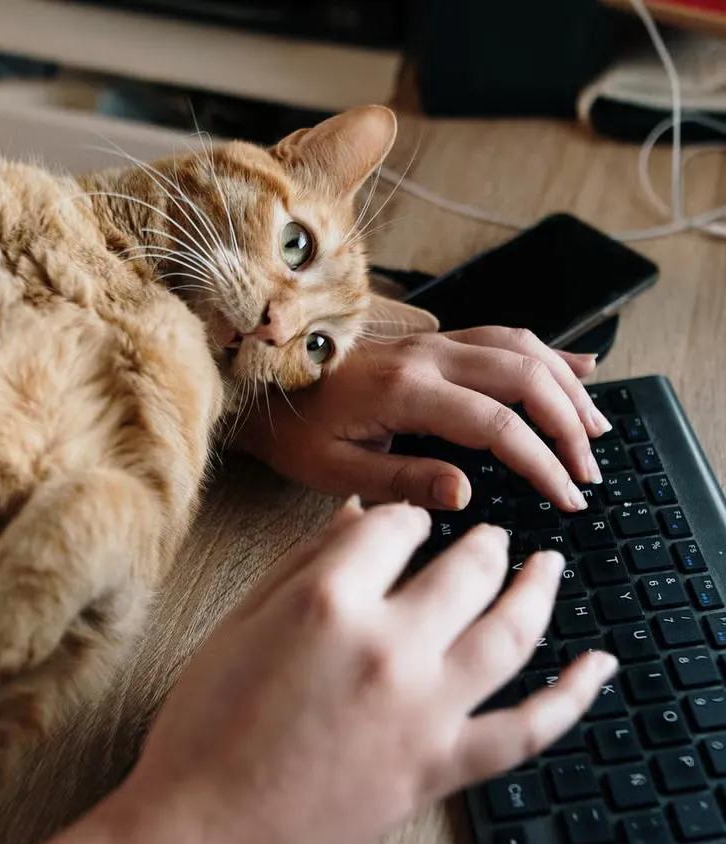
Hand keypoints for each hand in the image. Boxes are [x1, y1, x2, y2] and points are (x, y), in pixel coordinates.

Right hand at [20, 501, 615, 843]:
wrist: (201, 838)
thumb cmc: (201, 731)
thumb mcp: (237, 627)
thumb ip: (300, 564)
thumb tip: (353, 516)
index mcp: (327, 600)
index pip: (395, 526)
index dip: (401, 519)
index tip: (401, 528)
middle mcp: (389, 646)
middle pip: (467, 567)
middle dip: (479, 542)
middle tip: (485, 538)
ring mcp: (426, 711)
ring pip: (513, 629)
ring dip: (538, 587)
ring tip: (546, 565)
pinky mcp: (442, 770)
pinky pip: (530, 729)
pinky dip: (575, 696)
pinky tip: (599, 665)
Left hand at [232, 326, 610, 512]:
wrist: (259, 385)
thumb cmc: (292, 431)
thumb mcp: (334, 471)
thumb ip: (401, 481)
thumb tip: (465, 495)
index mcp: (405, 391)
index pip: (497, 424)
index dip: (540, 461)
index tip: (566, 496)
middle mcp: (426, 356)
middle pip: (524, 377)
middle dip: (568, 425)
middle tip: (589, 471)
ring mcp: (431, 342)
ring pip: (521, 348)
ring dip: (566, 387)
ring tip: (596, 428)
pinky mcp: (430, 342)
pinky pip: (502, 335)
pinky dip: (547, 352)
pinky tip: (579, 368)